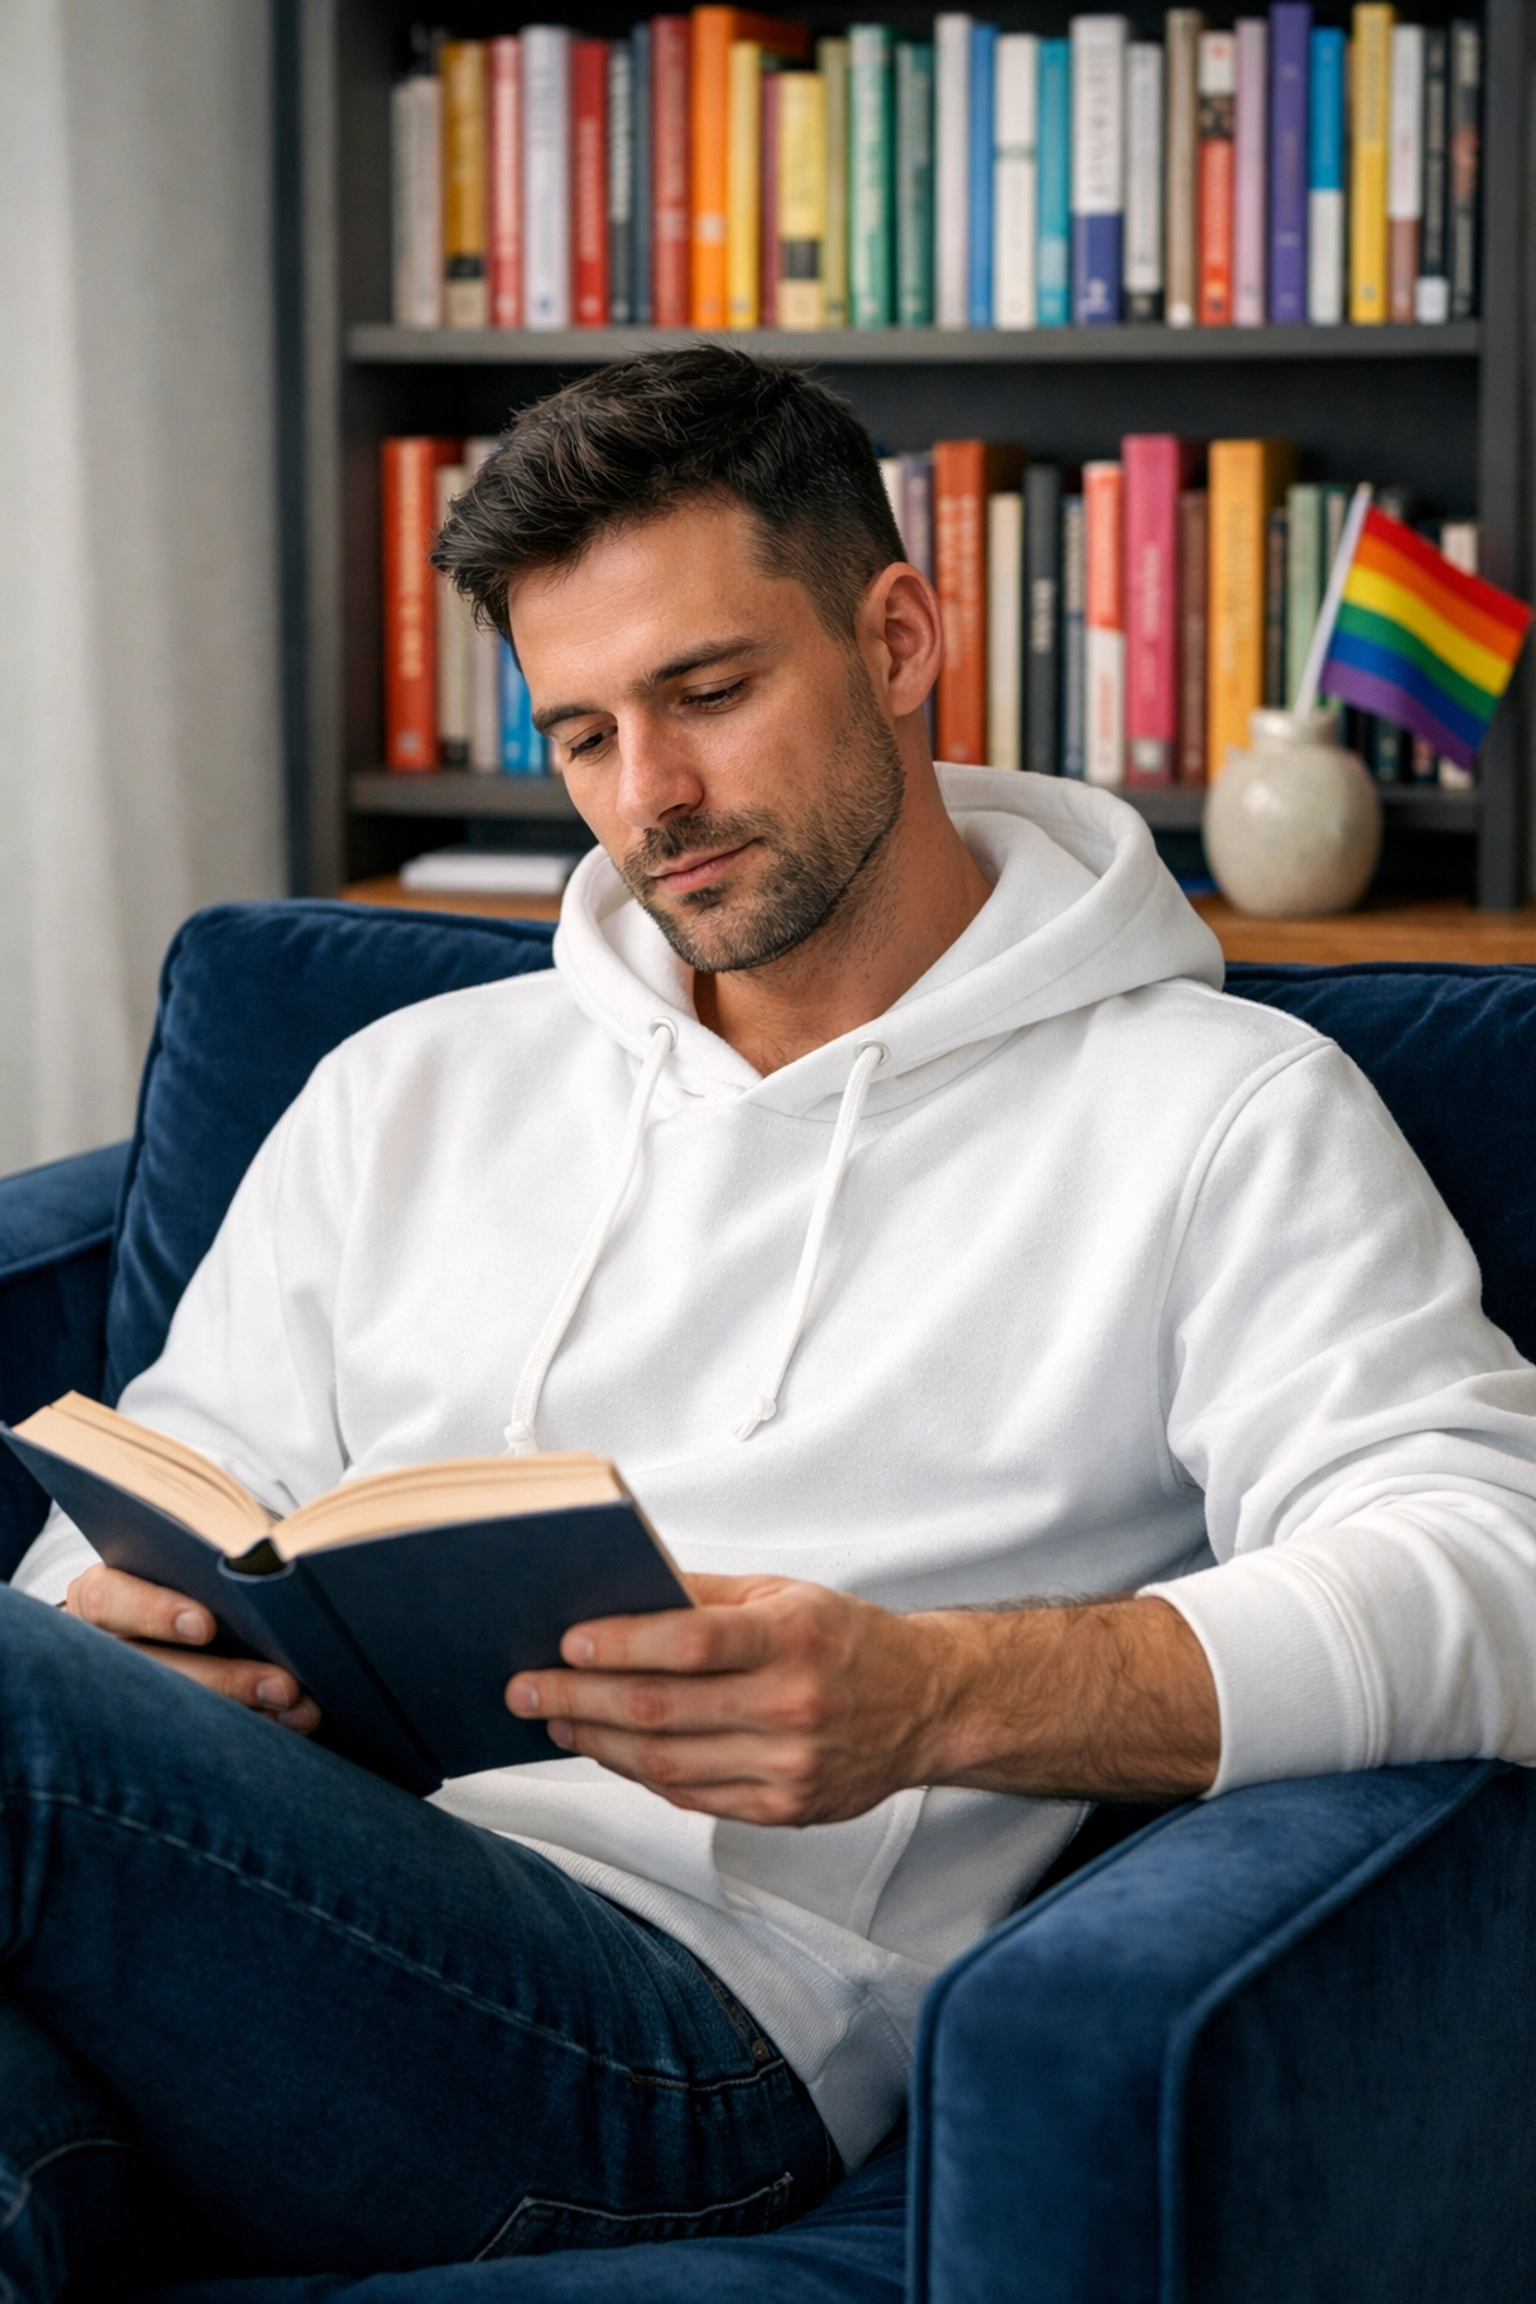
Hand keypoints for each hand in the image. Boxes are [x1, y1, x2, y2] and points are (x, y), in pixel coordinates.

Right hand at [64, 1565, 319, 1734]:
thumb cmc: (188, 1572)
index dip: (155, 1612)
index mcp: (99, 1593)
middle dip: (223, 1680)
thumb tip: (275, 1568)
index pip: (108, 1600)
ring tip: (301, 1709)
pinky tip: (293, 1724)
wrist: (175, 1614)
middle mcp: (102, 1650)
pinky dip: (251, 1730)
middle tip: (283, 1685)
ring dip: (247, 1714)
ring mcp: (123, 1696)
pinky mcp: (153, 1727)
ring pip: (176, 1714)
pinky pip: (196, 1739)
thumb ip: (210, 1555)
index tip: (206, 1625)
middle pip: (151, 1672)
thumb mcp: (190, 1552)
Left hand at [508, 1572, 968, 1826]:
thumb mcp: (785, 1594)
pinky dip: (641, 1774)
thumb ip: (705, 1596)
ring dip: (597, 1742)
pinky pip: (692, 1796)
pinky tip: (610, 1751)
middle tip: (524, 1690)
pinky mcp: (786, 1809)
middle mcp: (793, 1705)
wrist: (926, 1705)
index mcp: (794, 1637)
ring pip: (667, 1762)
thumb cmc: (847, 1639)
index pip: (689, 1641)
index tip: (565, 1641)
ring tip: (555, 1721)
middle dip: (578, 1698)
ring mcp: (790, 1765)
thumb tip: (618, 1594)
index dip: (619, 1643)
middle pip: (662, 1708)